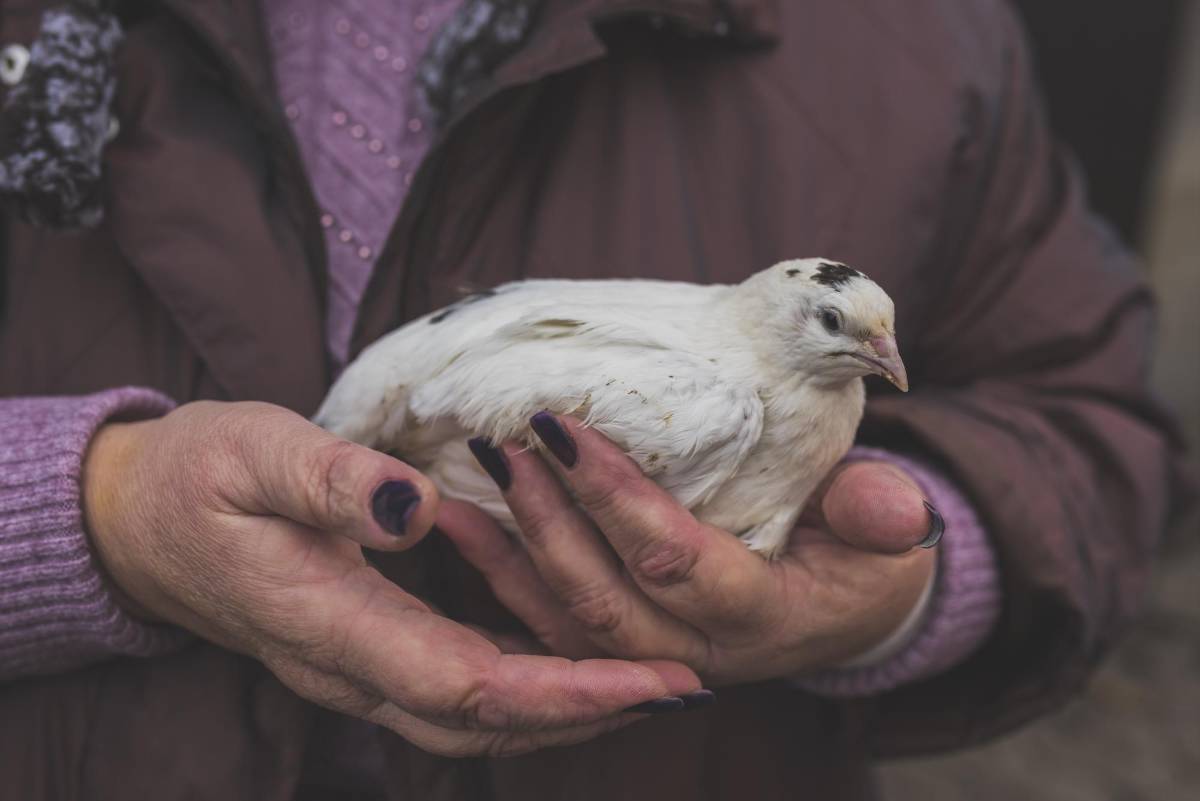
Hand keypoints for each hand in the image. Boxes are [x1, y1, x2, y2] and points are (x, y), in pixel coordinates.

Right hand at [81, 401, 700, 756]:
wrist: (135, 521)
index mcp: (327, 622)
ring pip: (472, 721)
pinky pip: (453, 690)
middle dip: (588, 713)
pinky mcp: (361, 651)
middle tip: (682, 685)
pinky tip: (568, 660)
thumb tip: (421, 513)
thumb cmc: (195, 477)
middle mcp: (347, 667)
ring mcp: (352, 669)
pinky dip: (523, 689)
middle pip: (484, 723)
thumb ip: (333, 482)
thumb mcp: (253, 451)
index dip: (565, 690)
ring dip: (562, 712)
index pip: (466, 682)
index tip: (651, 678)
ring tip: (644, 683)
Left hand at [439, 414, 938, 685]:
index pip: (676, 564)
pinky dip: (500, 573)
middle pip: (603, 600)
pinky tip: (461, 519)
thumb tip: (894, 507)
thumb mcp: (890, 537)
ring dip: (511, 544)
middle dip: (549, 517)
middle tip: (509, 438)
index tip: (566, 429)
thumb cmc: (863, 557)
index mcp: (759, 617)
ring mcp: (653, 656)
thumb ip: (883, 516)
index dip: (616, 500)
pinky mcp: (623, 646)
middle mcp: (695, 652)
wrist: (842, 606)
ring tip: (475, 466)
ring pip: (563, 619)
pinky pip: (547, 624)